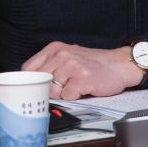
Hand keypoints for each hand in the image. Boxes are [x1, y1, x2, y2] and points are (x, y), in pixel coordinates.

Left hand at [21, 42, 144, 100]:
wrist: (119, 64)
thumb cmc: (93, 64)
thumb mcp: (68, 57)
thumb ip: (50, 66)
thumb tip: (31, 84)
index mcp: (54, 48)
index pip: (28, 69)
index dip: (29, 82)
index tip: (33, 90)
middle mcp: (62, 54)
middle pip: (39, 82)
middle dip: (47, 91)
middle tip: (59, 91)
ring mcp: (72, 65)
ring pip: (52, 91)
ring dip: (62, 94)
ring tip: (74, 87)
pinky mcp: (82, 78)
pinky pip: (67, 96)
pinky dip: (73, 97)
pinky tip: (82, 89)